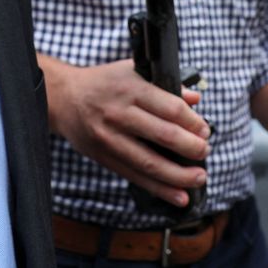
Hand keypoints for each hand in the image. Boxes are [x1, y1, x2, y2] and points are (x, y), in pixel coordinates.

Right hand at [44, 57, 209, 207]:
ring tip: (199, 177)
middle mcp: (120, 113)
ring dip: (179, 175)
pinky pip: (135, 177)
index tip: (204, 130)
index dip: (194, 123)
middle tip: (204, 152)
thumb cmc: (102, 83)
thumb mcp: (131, 72)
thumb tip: (194, 99)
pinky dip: (159, 189)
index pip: (171, 108)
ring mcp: (110, 138)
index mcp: (131, 88)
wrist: (63, 98)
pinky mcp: (104, 157)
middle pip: (164, 136)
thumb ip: (164, 86)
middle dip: (192, 148)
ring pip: (150, 162)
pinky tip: (179, 195)